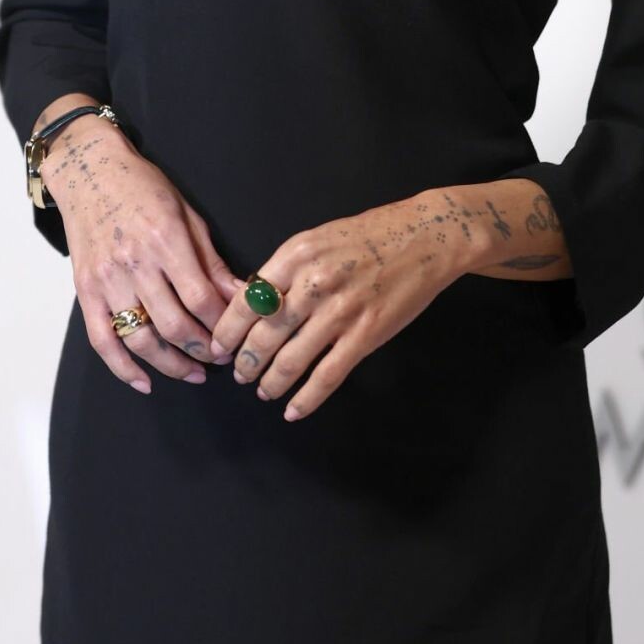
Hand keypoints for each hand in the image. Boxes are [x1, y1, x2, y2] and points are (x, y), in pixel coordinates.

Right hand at [42, 115, 241, 393]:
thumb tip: (242, 295)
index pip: (201, 298)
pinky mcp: (85, 291)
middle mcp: (135, 263)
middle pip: (174, 325)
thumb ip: (212, 260)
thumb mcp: (188, 214)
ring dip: (172, 365)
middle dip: (203, 349)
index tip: (237, 335)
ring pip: (141, 339)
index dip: (222, 325)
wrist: (89, 172)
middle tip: (220, 358)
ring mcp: (106, 279)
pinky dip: (123, 368)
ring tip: (194, 373)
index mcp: (165, 239)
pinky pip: (102, 341)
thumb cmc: (143, 187)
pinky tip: (145, 382)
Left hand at [209, 192, 464, 422]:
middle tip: (238, 374)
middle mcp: (313, 283)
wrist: (425, 236)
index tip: (218, 346)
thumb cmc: (369, 234)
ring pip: (291, 360)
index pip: (247, 300)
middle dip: (245, 361)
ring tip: (262, 390)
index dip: (228, 330)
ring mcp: (340, 312)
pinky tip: (293, 409)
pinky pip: (327, 376)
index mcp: (295, 255)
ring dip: (270, 382)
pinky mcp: (365, 335)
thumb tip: (252, 302)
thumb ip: (286, 270)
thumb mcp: (317, 239)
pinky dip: (306, 399)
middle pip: (264, 335)